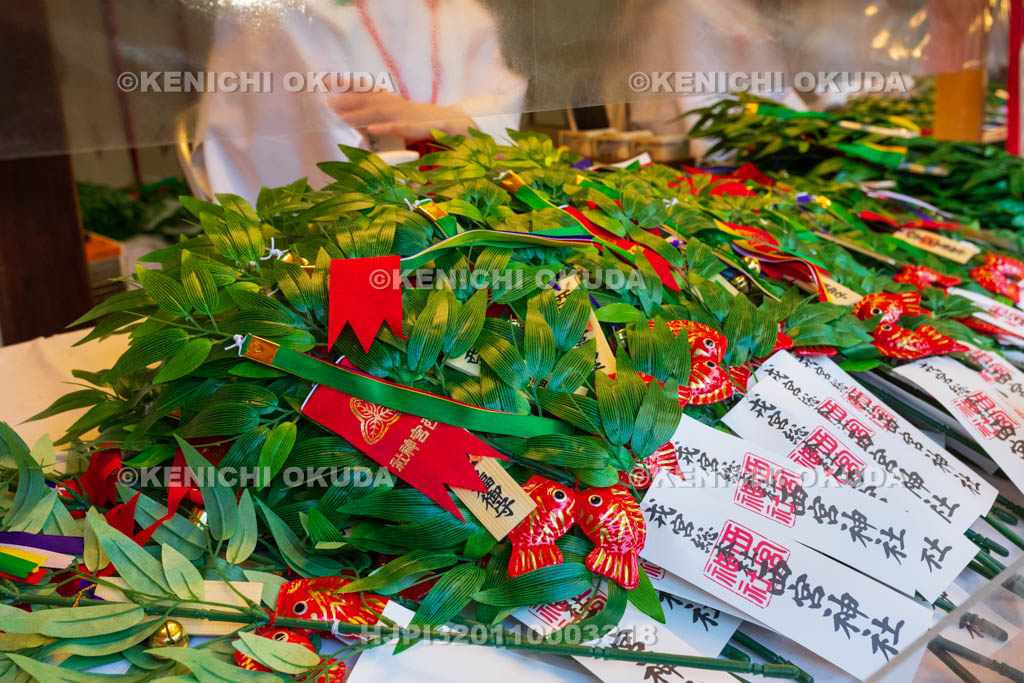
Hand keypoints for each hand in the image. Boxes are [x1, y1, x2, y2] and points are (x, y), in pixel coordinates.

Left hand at [327, 91, 473, 140]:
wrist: (460, 128)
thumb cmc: (430, 129)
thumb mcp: (404, 124)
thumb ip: (386, 126)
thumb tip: (365, 129)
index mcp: (396, 104)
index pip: (370, 90)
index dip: (349, 85)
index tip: (327, 82)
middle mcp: (400, 106)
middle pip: (371, 99)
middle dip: (349, 98)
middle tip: (327, 100)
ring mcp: (409, 116)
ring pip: (382, 112)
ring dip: (361, 113)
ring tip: (341, 115)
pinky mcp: (419, 128)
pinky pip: (401, 127)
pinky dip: (386, 127)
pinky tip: (371, 129)